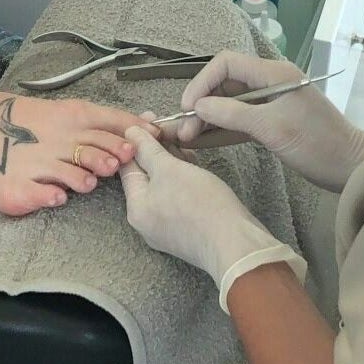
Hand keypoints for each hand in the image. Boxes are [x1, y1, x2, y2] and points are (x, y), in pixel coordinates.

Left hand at [120, 127, 305, 311]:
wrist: (237, 244)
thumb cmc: (201, 205)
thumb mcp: (170, 169)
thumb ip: (148, 150)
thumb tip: (130, 134)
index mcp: (135, 208)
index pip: (127, 165)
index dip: (136, 138)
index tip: (150, 119)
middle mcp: (146, 221)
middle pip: (145, 176)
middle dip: (156, 149)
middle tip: (171, 128)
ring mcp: (166, 227)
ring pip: (163, 186)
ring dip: (171, 162)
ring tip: (185, 144)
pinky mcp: (186, 229)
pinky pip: (176, 197)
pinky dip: (182, 178)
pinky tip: (193, 163)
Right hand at [177, 52, 363, 192]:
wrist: (352, 167)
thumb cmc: (317, 144)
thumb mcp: (272, 128)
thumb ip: (232, 114)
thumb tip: (198, 107)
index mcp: (273, 74)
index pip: (227, 64)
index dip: (203, 81)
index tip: (188, 106)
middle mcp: (269, 83)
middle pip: (224, 84)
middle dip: (201, 103)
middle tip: (183, 128)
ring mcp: (270, 103)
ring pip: (229, 104)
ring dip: (208, 119)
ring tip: (187, 137)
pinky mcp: (271, 123)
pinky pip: (239, 121)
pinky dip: (221, 130)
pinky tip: (202, 141)